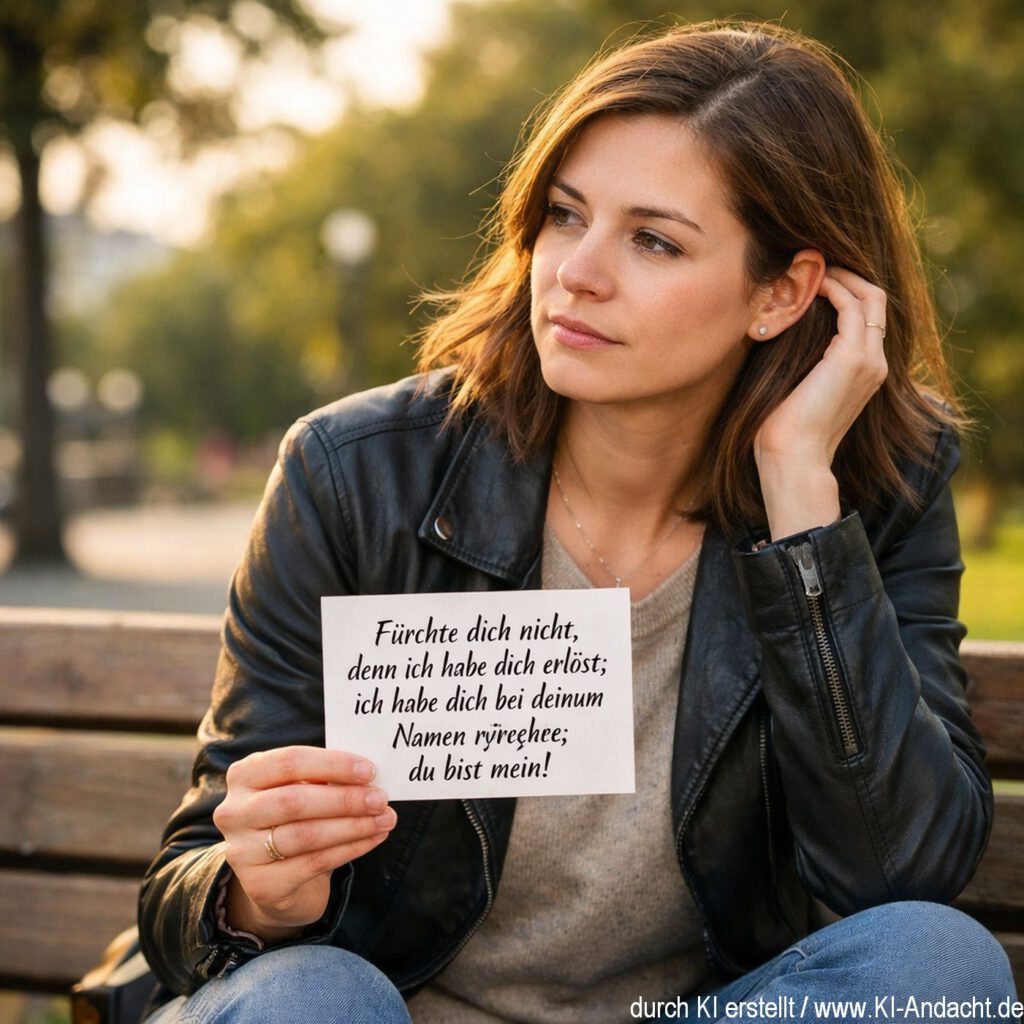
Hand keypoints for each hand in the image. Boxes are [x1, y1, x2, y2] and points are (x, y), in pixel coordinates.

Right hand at [212, 746, 395, 939]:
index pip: (289, 762)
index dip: (332, 764)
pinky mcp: (260, 884)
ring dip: (353, 826)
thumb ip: (326, 778)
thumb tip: (368, 775)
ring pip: (306, 835)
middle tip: (381, 798)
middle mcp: (234, 812)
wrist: (276, 878)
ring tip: (385, 819)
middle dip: (345, 799)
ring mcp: (242, 851)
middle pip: (294, 801)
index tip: (368, 770)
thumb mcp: (303, 790)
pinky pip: (313, 863)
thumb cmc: (296, 818)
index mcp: (244, 775)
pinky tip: (373, 839)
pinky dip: (350, 849)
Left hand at [754, 267, 887, 537]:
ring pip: (868, 295)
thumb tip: (769, 323)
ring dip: (838, 275)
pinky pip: (852, 307)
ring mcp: (869, 360)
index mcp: (863, 368)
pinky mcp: (853, 359)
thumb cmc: (781, 427)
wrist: (792, 457)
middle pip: (874, 296)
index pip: (867, 312)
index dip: (843, 286)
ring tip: (808, 264)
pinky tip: (807, 284)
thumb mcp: (792, 381)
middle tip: (811, 259)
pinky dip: (832, 288)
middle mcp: (874, 361)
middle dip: (845, 272)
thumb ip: (796, 353)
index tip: (811, 274)